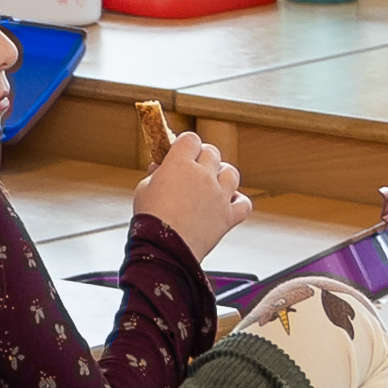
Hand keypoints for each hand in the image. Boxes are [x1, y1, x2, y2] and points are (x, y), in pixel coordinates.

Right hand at [136, 117, 249, 257]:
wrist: (164, 248)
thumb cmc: (150, 219)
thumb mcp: (143, 189)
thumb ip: (155, 175)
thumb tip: (159, 169)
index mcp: (180, 164)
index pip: (191, 139)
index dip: (186, 143)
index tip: (181, 150)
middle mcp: (203, 176)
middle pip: (212, 152)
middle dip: (203, 156)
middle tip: (194, 166)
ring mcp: (219, 196)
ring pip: (231, 173)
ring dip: (223, 174)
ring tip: (212, 182)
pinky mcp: (228, 216)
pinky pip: (244, 203)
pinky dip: (239, 201)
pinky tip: (229, 202)